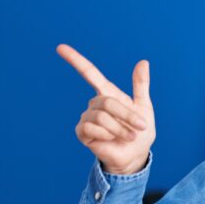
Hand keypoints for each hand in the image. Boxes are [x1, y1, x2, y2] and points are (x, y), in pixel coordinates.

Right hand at [57, 44, 154, 174]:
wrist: (135, 155)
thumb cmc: (139, 131)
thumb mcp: (144, 107)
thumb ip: (141, 85)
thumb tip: (144, 61)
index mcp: (108, 94)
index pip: (89, 73)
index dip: (75, 60)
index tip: (60, 47)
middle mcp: (95, 103)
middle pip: (106, 101)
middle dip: (126, 115)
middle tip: (140, 126)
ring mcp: (87, 117)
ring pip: (100, 115)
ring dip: (119, 128)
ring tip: (128, 136)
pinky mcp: (82, 132)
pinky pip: (91, 127)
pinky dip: (107, 134)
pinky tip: (111, 140)